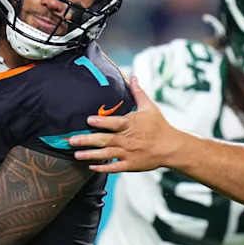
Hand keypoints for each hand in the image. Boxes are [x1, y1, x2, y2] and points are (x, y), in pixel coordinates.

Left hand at [71, 77, 185, 172]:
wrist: (171, 147)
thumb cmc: (159, 126)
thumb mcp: (149, 107)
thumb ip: (137, 92)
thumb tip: (133, 76)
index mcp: (131, 124)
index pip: (114, 123)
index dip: (102, 121)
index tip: (89, 119)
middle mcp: (127, 139)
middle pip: (105, 140)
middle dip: (87, 140)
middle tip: (71, 140)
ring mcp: (129, 153)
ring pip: (106, 154)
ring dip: (90, 155)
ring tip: (76, 154)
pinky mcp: (131, 165)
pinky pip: (115, 167)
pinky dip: (103, 168)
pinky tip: (91, 166)